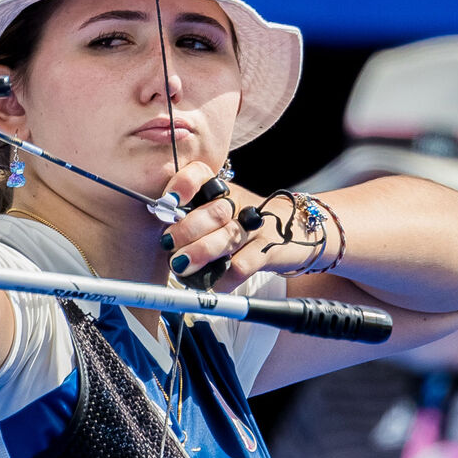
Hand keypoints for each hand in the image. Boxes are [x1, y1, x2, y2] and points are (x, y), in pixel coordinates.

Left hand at [160, 163, 298, 291]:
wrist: (297, 232)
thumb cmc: (244, 224)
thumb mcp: (220, 212)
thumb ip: (192, 220)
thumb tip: (160, 240)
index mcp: (221, 190)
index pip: (201, 174)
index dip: (183, 185)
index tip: (168, 202)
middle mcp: (237, 204)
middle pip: (213, 211)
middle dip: (186, 229)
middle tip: (168, 244)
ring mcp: (255, 227)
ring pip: (227, 237)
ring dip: (201, 252)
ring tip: (181, 265)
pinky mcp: (269, 250)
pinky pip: (242, 266)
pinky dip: (222, 278)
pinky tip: (210, 283)